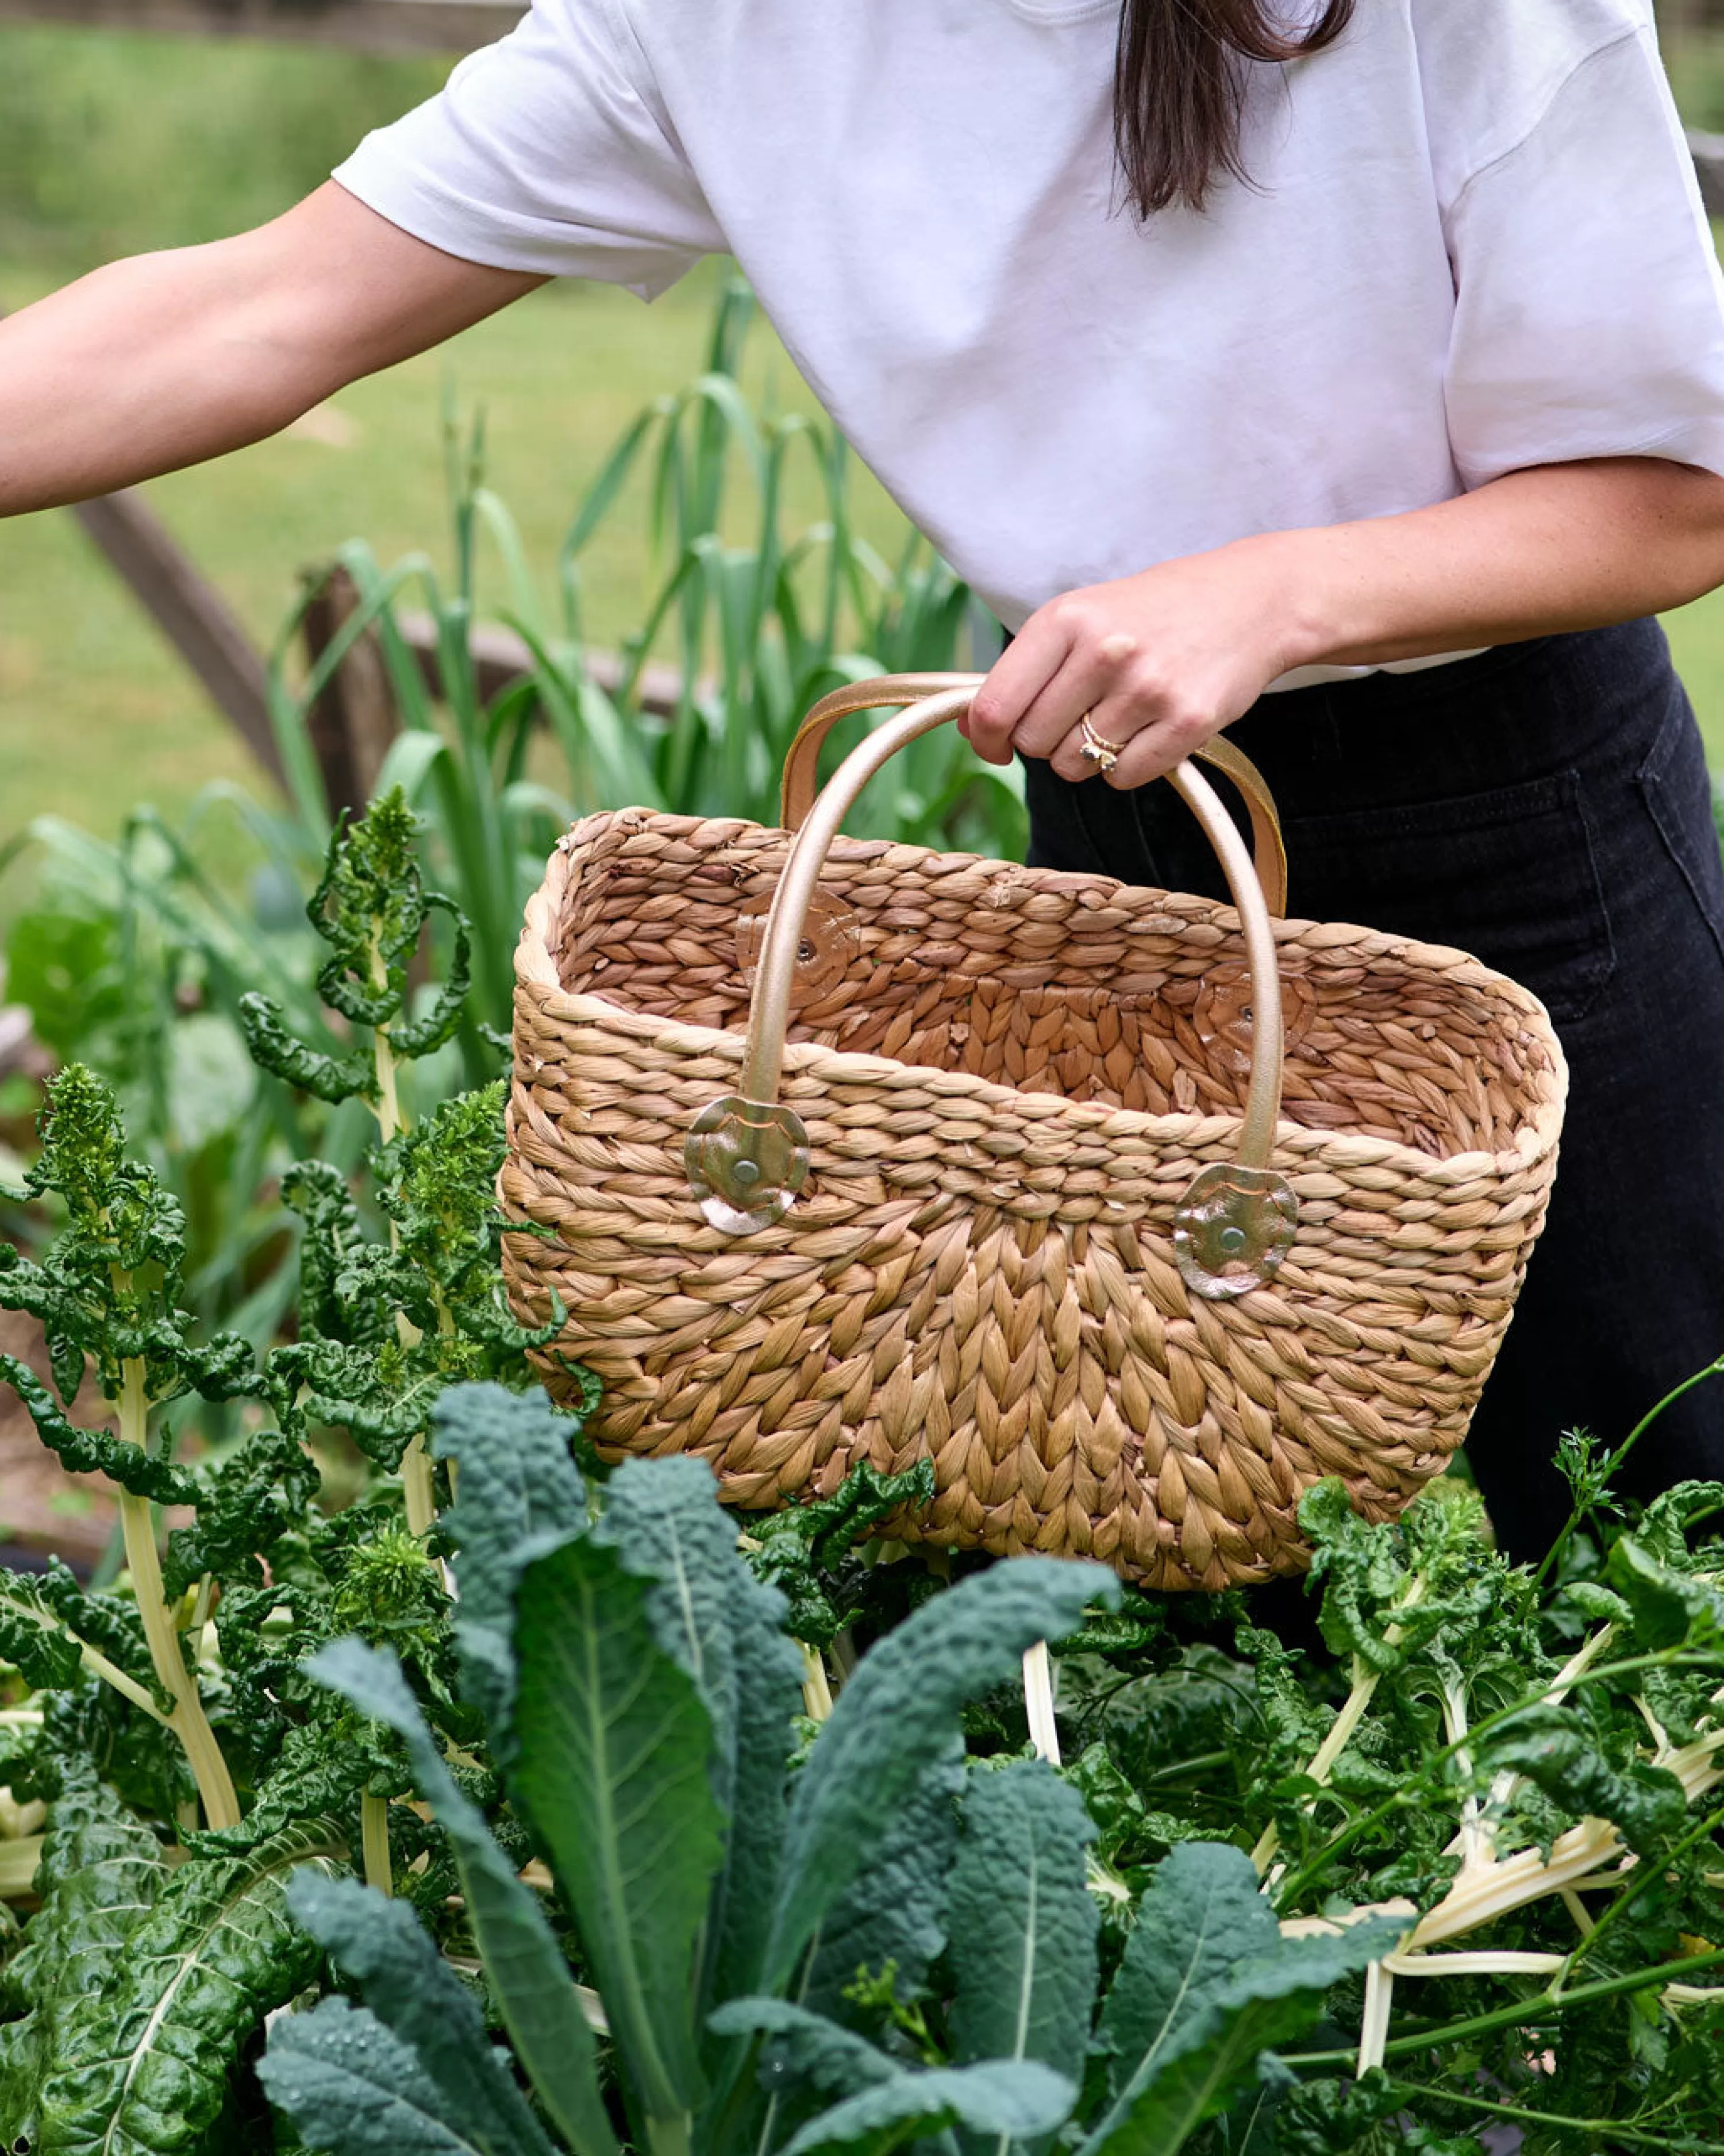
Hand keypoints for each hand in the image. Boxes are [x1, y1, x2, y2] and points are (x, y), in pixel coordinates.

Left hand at [963, 538, 1307, 786]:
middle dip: (1046, 741)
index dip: (985, 738)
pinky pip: (1122, 777)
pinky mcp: (1187, 722)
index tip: (994, 744)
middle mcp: (1103, 652)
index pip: (996, 706)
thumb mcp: (1082, 616)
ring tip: (1118, 715)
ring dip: (1087, 755)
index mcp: (1066, 619)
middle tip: (1078, 714)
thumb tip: (969, 727)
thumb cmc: (1154, 612)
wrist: (1253, 600)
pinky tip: (1147, 729)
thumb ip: (1025, 669)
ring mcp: (1147, 689)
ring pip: (1075, 766)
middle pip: (1034, 743)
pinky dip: (1126, 766)